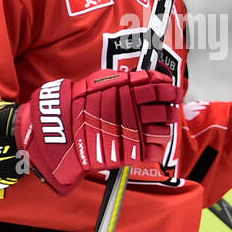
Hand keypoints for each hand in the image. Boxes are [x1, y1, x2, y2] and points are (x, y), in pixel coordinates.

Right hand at [16, 68, 180, 195]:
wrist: (58, 131)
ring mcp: (132, 132)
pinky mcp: (128, 153)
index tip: (172, 90)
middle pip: (165, 109)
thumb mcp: (97, 83)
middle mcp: (132, 109)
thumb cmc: (74, 106)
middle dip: (170, 110)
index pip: (157, 86)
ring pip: (163, 131)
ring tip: (160, 129)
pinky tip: (152, 146)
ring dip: (164, 130)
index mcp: (125, 90)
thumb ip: (120, 80)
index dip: (168, 89)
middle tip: (171, 110)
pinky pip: (152, 152)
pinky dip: (155, 150)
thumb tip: (142, 78)